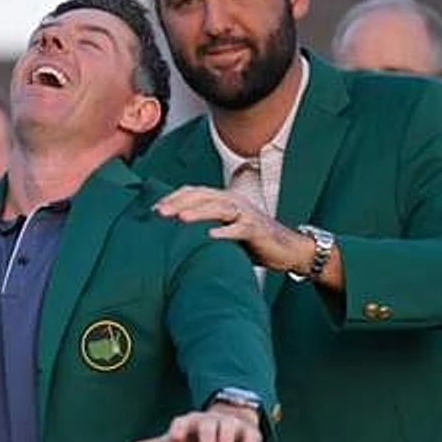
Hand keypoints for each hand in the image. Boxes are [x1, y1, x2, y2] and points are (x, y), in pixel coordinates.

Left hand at [130, 404, 261, 441]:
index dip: (178, 430)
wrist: (227, 429)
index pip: (183, 422)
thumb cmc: (197, 438)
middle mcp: (211, 422)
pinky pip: (251, 436)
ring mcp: (230, 426)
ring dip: (228, 434)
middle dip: (208, 431)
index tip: (174, 441)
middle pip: (208, 423)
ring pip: (230, 426)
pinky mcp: (248, 434)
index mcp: (191, 423)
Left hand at [153, 185, 311, 273]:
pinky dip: (226, 232)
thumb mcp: (225, 230)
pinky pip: (240, 228)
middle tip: (160, 213)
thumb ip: (205, 227)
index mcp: (223, 199)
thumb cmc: (251, 241)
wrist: (287, 248)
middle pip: (204, 196)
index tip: (154, 209)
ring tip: (181, 219)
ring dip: (199, 213)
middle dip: (180, 203)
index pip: (194, 192)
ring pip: (220, 208)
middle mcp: (233, 201)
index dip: (174, 198)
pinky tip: (211, 236)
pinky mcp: (257, 229)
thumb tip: (173, 236)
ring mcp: (246, 214)